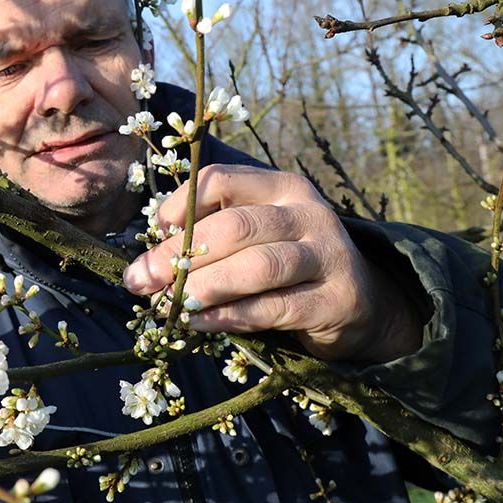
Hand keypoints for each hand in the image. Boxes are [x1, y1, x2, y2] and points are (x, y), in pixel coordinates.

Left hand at [122, 164, 422, 362]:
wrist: (360, 304)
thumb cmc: (286, 266)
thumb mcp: (254, 238)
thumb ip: (207, 239)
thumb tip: (142, 267)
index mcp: (281, 187)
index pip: (221, 179)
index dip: (181, 204)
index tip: (155, 232)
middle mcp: (307, 214)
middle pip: (235, 226)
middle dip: (181, 255)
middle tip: (144, 280)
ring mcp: (327, 255)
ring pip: (256, 266)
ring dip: (204, 287)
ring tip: (169, 304)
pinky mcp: (334, 300)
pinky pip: (272, 308)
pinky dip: (228, 317)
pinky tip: (198, 323)